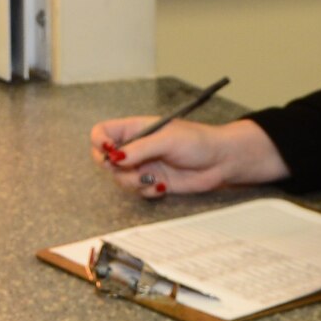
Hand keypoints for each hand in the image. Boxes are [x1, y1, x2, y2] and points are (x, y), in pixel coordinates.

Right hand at [89, 117, 289, 198]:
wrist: (221, 161)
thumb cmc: (198, 141)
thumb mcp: (167, 140)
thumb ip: (140, 148)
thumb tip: (115, 157)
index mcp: (135, 129)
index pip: (102, 132)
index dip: (99, 142)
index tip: (109, 152)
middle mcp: (135, 147)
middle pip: (104, 158)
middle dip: (114, 167)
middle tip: (129, 168)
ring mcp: (143, 165)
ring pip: (119, 178)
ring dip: (132, 182)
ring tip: (152, 178)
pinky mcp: (152, 182)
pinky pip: (136, 191)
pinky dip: (146, 191)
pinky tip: (162, 186)